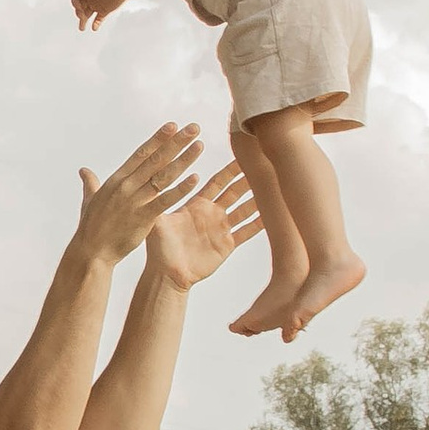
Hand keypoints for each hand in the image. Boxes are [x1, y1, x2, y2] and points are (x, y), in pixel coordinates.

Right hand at [72, 0, 127, 31]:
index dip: (75, 3)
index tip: (78, 7)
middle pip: (80, 8)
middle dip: (79, 13)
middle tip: (81, 17)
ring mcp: (96, 5)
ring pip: (87, 15)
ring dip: (84, 21)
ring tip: (82, 28)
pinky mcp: (104, 11)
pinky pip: (98, 19)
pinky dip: (96, 24)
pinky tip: (94, 28)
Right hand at [72, 121, 204, 269]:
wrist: (91, 251)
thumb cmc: (91, 227)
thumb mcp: (90, 200)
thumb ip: (91, 183)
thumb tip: (84, 170)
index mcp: (117, 179)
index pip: (142, 153)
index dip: (158, 139)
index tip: (173, 126)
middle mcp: (127, 185)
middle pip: (156, 159)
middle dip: (176, 142)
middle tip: (193, 128)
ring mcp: (135, 200)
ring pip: (164, 175)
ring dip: (183, 159)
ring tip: (199, 146)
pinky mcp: (143, 217)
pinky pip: (166, 200)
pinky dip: (181, 189)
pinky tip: (195, 179)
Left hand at [145, 160, 262, 293]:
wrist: (167, 273)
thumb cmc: (159, 248)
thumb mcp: (158, 219)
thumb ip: (160, 199)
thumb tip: (154, 177)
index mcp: (197, 204)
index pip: (218, 181)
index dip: (230, 169)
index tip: (242, 156)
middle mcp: (212, 214)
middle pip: (235, 191)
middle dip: (248, 179)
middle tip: (264, 165)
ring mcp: (221, 229)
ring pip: (245, 209)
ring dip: (258, 199)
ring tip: (274, 187)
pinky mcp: (227, 245)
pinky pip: (247, 232)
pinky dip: (260, 224)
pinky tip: (274, 216)